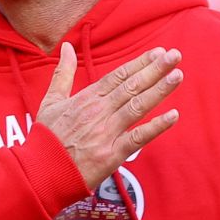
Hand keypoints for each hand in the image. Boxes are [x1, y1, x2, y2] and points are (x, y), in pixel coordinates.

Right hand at [36, 42, 182, 188]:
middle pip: (131, 86)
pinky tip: (173, 115)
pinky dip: (156, 127)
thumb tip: (65, 47)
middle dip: (155, 70)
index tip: (157, 52)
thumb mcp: (50, 101)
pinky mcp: (112, 154)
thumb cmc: (46, 138)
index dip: (140, 63)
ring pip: (137, 106)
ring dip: (159, 90)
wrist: (41, 172)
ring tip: (177, 76)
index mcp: (86, 98)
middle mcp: (99, 112)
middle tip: (175, 55)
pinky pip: (138, 138)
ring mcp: (107, 132)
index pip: (118, 75)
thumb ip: (62, 73)